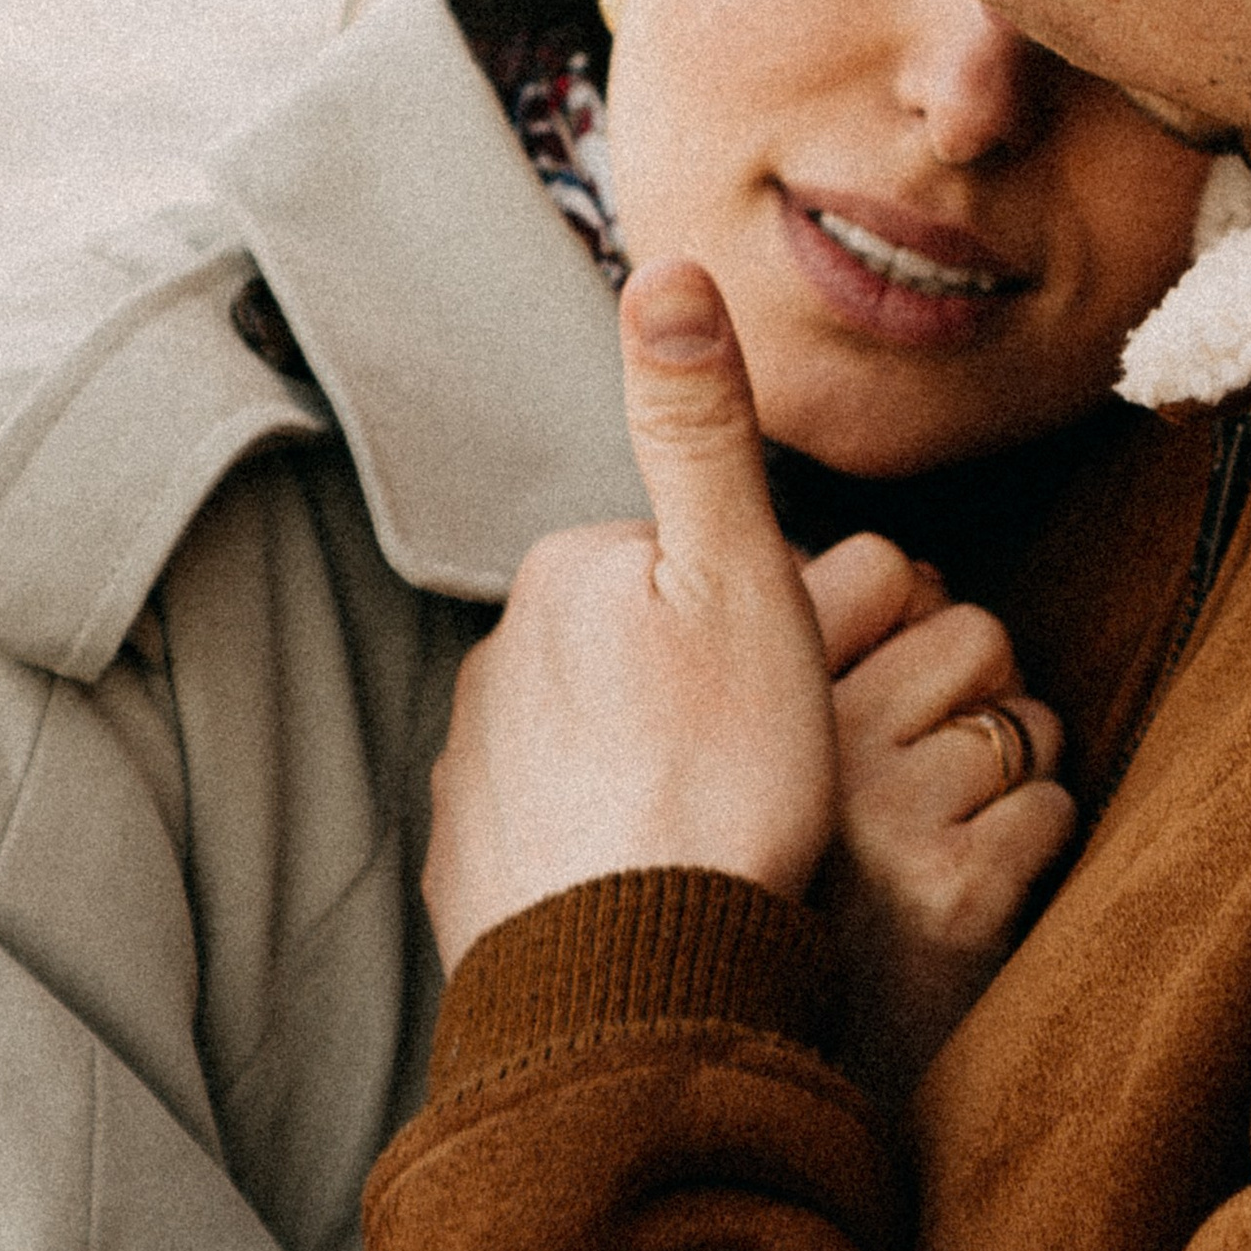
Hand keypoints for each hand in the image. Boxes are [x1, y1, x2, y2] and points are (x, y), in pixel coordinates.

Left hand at [422, 263, 836, 975]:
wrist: (643, 981)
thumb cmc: (723, 775)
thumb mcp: (744, 577)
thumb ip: (702, 424)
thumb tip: (665, 269)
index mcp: (564, 575)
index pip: (681, 562)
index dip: (755, 616)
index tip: (785, 685)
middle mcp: (493, 661)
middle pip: (633, 650)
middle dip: (694, 689)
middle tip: (762, 765)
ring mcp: (469, 773)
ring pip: (592, 741)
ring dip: (648, 771)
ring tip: (716, 836)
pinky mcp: (464, 872)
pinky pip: (552, 834)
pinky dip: (601, 849)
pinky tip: (657, 890)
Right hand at [802, 534, 1075, 1102]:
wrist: (748, 1064)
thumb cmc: (776, 902)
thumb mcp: (755, 768)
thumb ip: (808, 665)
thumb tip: (916, 574)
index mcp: (752, 700)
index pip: (879, 564)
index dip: (916, 610)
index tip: (899, 673)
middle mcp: (808, 749)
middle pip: (971, 631)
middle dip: (981, 692)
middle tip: (939, 764)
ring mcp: (883, 820)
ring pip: (1024, 720)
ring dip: (1015, 771)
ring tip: (951, 831)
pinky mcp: (954, 894)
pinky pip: (1050, 808)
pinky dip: (1033, 845)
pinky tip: (974, 889)